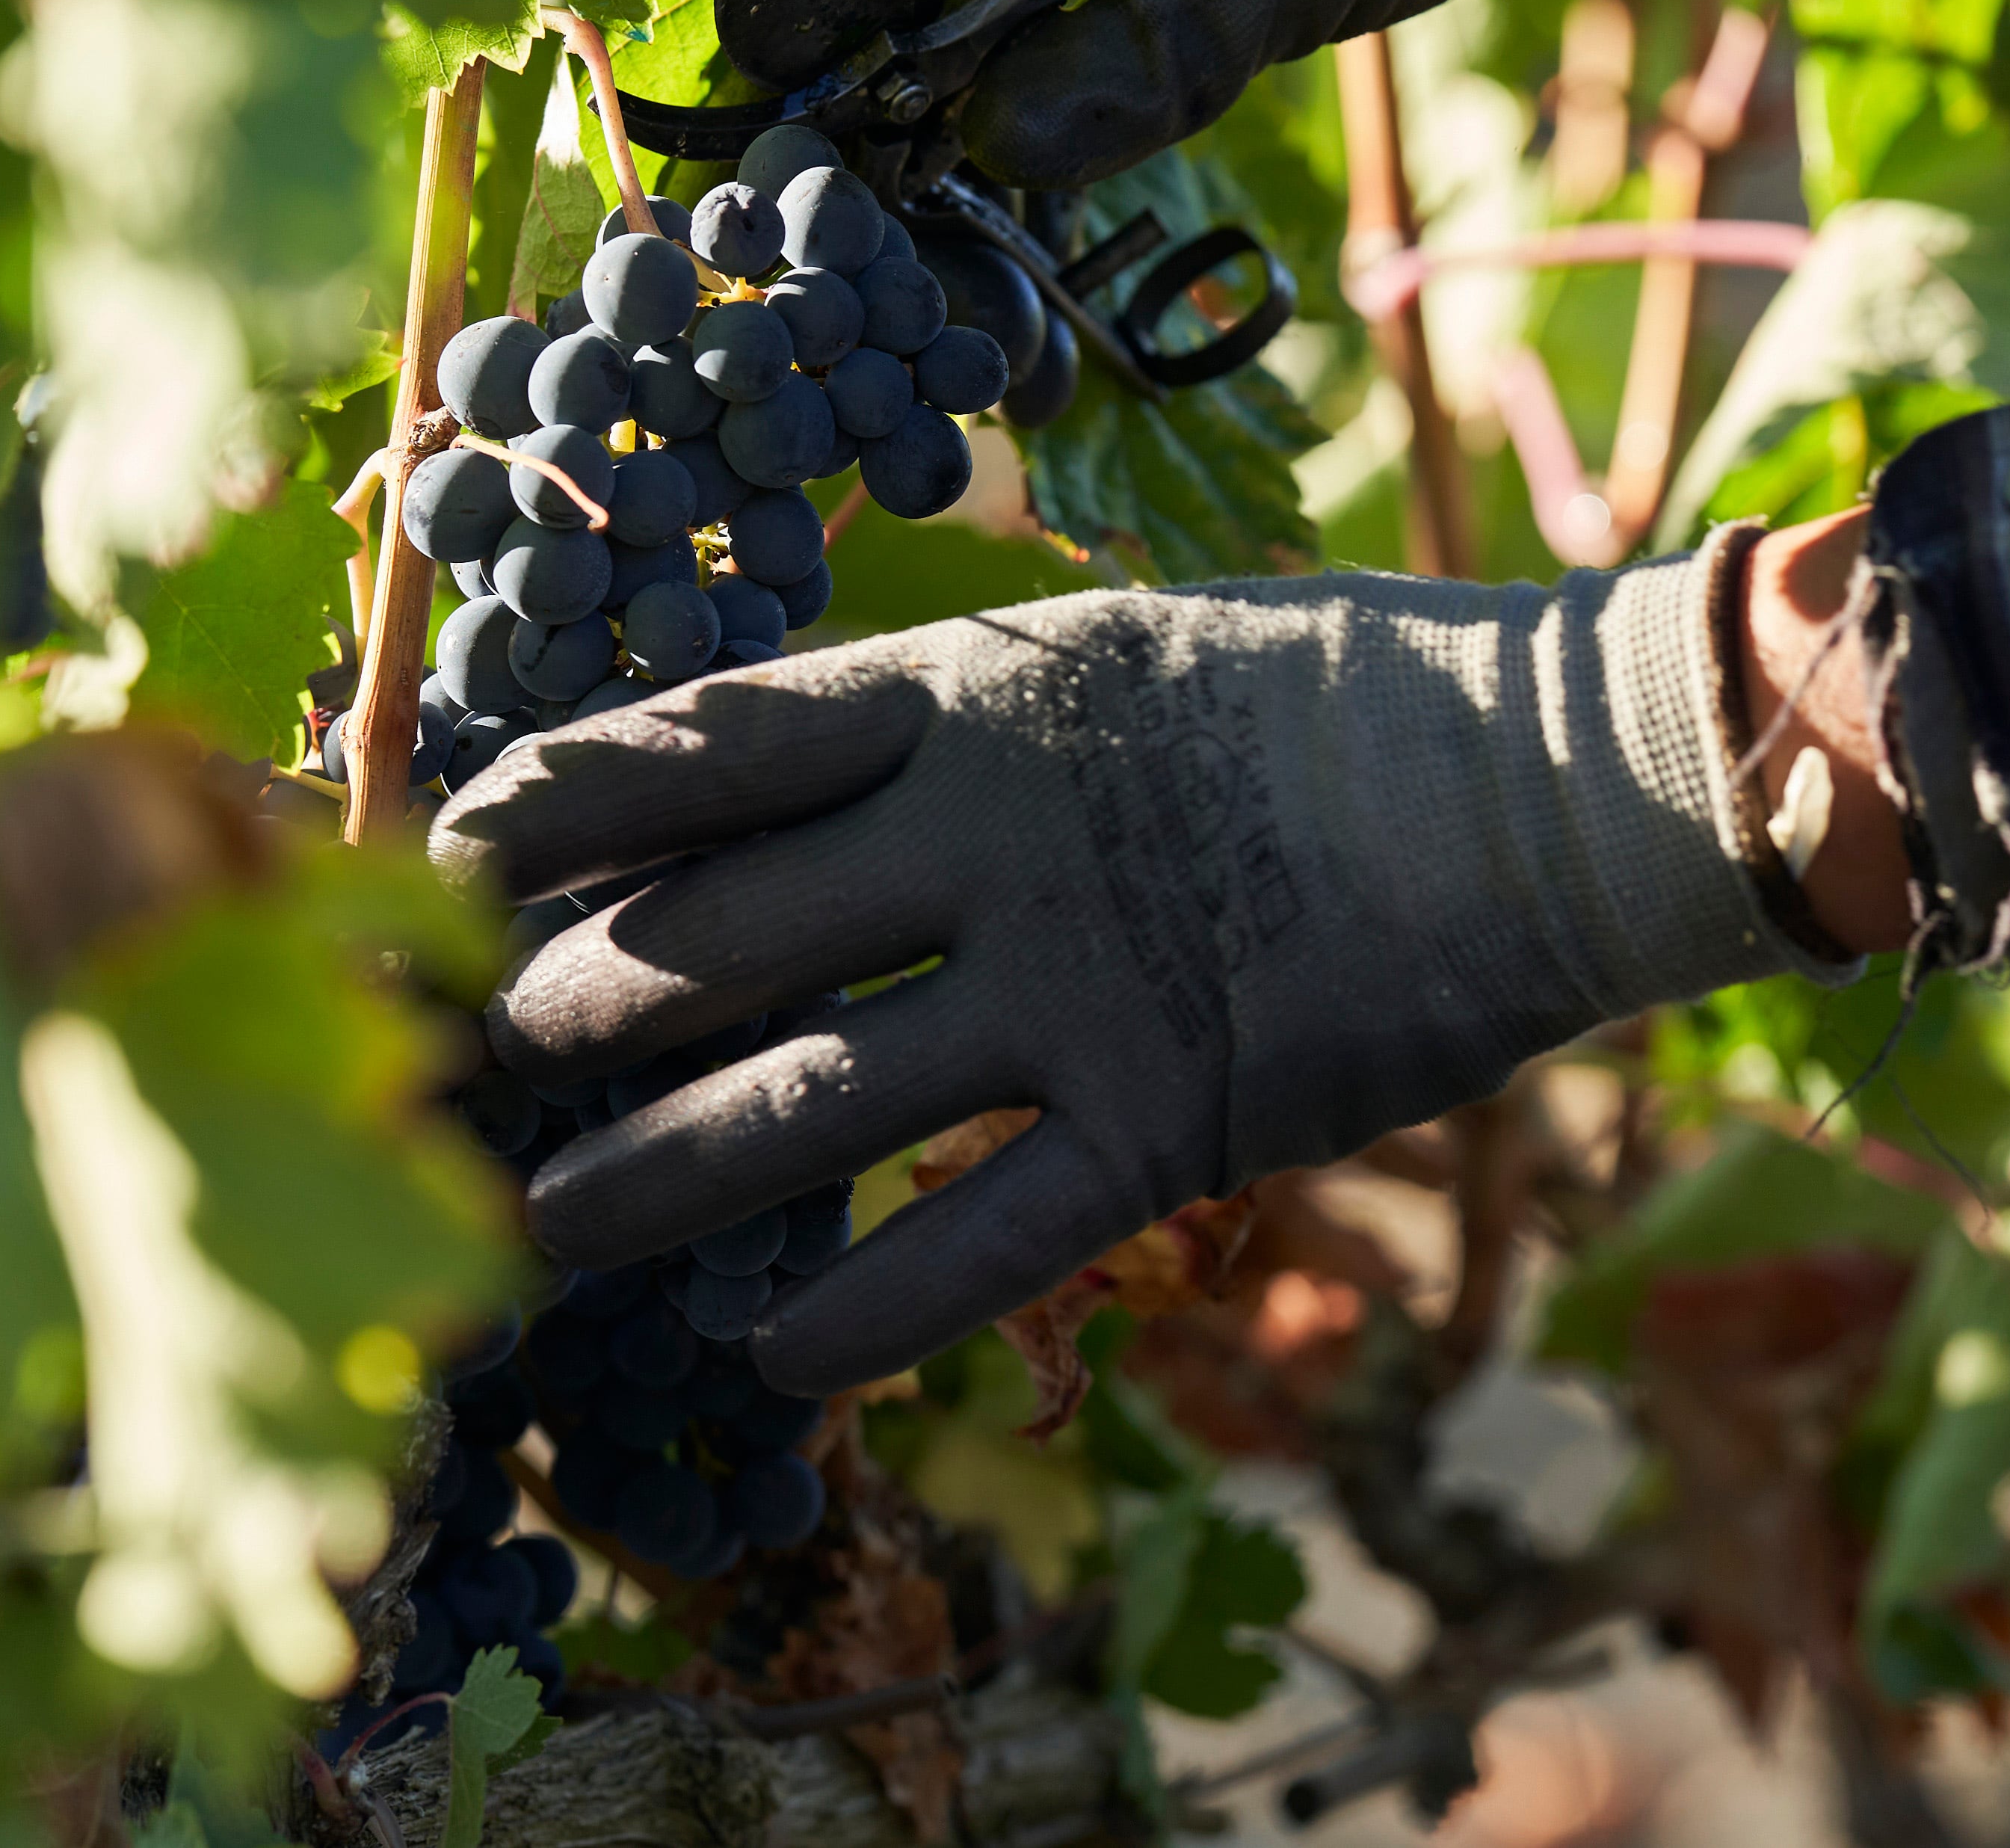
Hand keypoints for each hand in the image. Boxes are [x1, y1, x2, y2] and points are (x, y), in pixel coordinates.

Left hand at [430, 540, 1838, 1392]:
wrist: (1566, 779)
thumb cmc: (1359, 695)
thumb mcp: (1133, 647)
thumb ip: (973, 711)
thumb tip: (809, 764)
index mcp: (984, 690)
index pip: (706, 746)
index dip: (556, 805)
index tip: (443, 850)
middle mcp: (996, 834)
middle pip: (708, 941)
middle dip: (557, 1016)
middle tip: (471, 1070)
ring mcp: (1081, 983)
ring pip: (799, 1109)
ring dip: (644, 1186)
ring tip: (535, 1243)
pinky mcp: (1174, 1117)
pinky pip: (977, 1242)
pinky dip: (860, 1315)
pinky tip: (771, 1362)